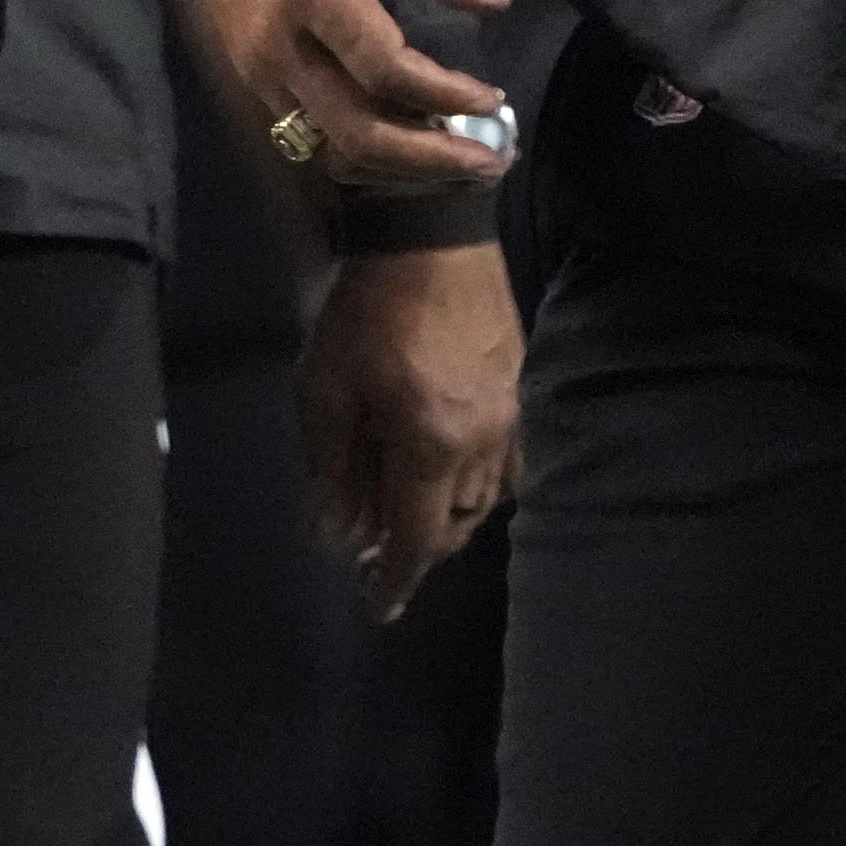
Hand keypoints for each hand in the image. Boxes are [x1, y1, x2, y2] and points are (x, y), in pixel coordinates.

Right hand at [167, 0, 516, 194]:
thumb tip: (494, 3)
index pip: (385, 71)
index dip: (445, 95)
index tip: (492, 99)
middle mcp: (281, 45)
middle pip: (358, 133)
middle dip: (431, 159)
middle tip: (491, 161)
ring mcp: (259, 69)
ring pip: (331, 150)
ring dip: (397, 169)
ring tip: (454, 162)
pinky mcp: (251, 77)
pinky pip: (310, 136)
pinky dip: (362, 152)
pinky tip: (404, 142)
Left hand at [300, 243, 520, 619]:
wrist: (433, 236)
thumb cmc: (368, 309)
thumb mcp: (325, 387)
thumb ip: (330, 469)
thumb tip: (332, 538)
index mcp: (432, 446)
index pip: (414, 538)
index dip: (394, 579)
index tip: (377, 609)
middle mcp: (482, 443)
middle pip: (454, 525)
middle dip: (417, 550)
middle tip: (377, 557)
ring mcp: (510, 418)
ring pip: (484, 499)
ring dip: (447, 520)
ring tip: (408, 517)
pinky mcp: (520, 392)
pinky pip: (507, 463)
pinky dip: (477, 485)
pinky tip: (451, 474)